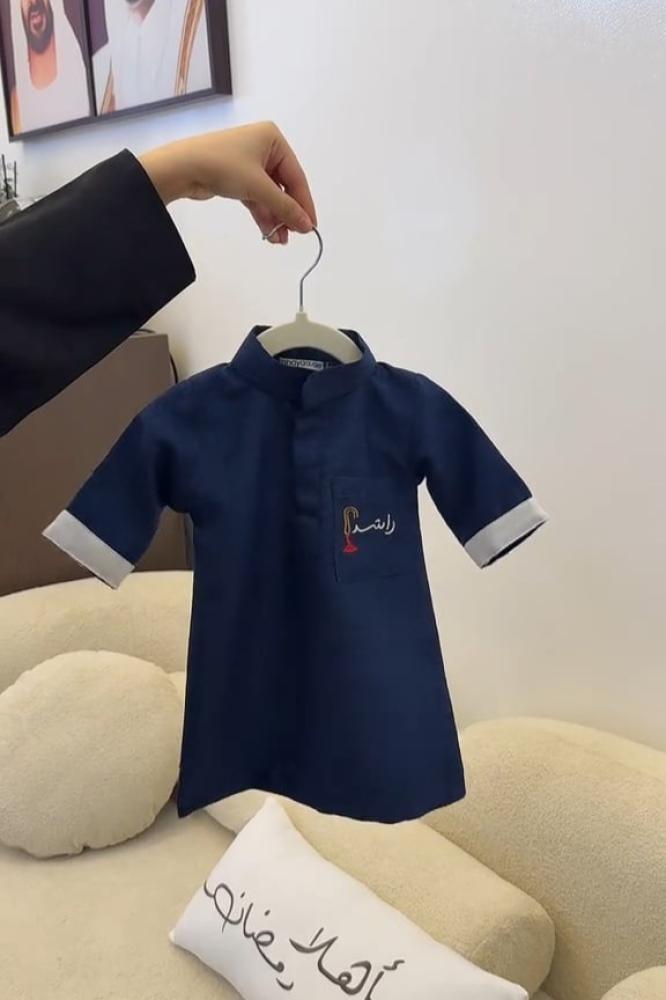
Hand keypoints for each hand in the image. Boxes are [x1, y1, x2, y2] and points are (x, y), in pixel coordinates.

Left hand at [138, 122, 316, 243]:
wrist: (181, 168)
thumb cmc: (223, 166)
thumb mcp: (259, 187)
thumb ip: (285, 207)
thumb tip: (307, 226)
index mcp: (273, 139)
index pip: (296, 176)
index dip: (304, 203)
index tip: (311, 226)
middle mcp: (263, 148)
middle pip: (284, 186)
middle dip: (288, 213)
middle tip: (295, 235)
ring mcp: (249, 163)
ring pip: (269, 195)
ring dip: (276, 217)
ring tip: (281, 241)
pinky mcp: (236, 177)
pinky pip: (256, 197)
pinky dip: (263, 214)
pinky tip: (270, 233)